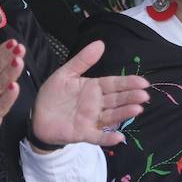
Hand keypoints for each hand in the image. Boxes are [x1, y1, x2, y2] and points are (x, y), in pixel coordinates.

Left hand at [31, 40, 149, 148]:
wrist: (37, 116)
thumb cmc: (53, 95)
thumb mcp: (66, 74)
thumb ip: (83, 60)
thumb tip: (100, 43)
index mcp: (94, 88)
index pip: (114, 84)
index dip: (128, 83)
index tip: (143, 82)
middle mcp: (96, 104)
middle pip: (116, 100)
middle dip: (131, 97)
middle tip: (144, 95)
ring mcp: (91, 119)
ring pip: (111, 116)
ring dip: (124, 113)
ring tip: (137, 109)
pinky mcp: (83, 133)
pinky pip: (97, 136)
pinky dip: (108, 138)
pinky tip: (119, 138)